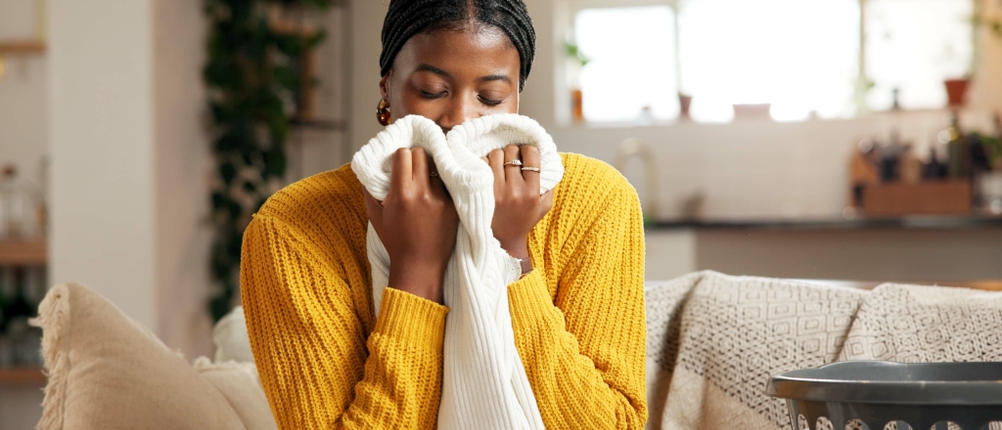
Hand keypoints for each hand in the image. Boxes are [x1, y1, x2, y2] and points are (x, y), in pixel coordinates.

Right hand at [362, 147, 458, 303]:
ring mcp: (441, 199)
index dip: (401, 155)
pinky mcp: (454, 206)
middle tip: (414, 168)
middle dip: (416, 157)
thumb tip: (367, 169)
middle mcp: (422, 193)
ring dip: (431, 169)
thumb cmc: (396, 241)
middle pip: (422, 154)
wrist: (420, 265)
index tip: (400, 163)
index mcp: (401, 194)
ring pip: (438, 166)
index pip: (404, 154)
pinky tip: (438, 190)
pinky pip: (449, 182)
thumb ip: (369, 191)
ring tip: (427, 179)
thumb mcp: (376, 217)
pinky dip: (443, 182)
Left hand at [484, 144, 553, 264]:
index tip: (525, 154)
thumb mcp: (544, 206)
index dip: (528, 150)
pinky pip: (481, 163)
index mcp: (532, 192)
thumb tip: (548, 160)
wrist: (502, 241)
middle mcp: (514, 190)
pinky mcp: (481, 191)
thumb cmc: (524, 221)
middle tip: (511, 160)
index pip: (531, 155)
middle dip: (512, 152)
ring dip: (498, 156)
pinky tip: (488, 172)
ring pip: (496, 154)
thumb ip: (549, 185)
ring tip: (499, 165)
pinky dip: (484, 164)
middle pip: (512, 151)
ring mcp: (496, 190)